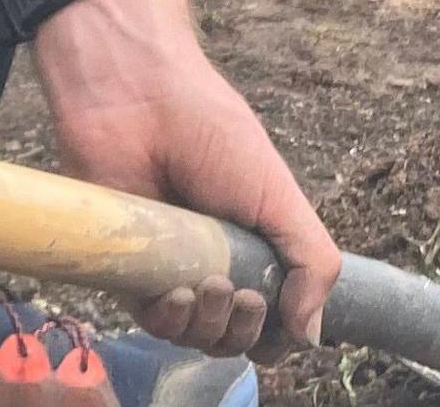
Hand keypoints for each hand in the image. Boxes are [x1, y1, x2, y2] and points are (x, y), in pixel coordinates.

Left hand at [31, 0, 337, 359]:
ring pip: (196, 336)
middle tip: (244, 293)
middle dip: (246, 330)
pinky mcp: (128, 270)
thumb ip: (311, 263)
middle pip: (237, 337)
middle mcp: (214, 264)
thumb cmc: (210, 135)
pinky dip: (171, 320)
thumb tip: (311, 336)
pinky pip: (153, 323)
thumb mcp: (279, 196)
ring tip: (212, 285)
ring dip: (211, 326)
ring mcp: (170, 270)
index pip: (274, 320)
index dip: (280, 334)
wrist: (137, 101)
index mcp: (255, 247)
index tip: (282, 319)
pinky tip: (177, 292)